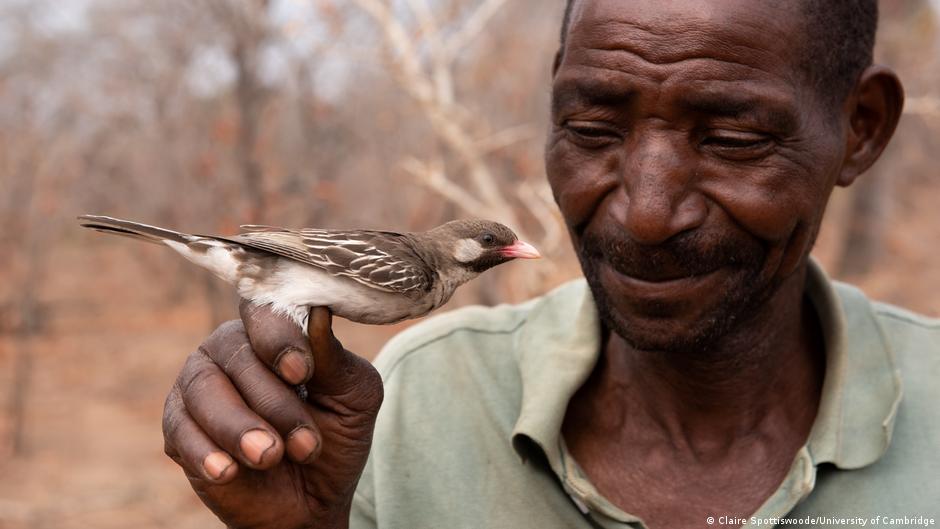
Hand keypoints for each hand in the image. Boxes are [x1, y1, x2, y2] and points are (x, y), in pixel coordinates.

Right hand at [162, 301, 383, 528]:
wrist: (313, 501)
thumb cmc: (335, 437)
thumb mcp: (353, 399)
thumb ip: (335, 360)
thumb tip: (320, 313)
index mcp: (274, 331)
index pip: (265, 311)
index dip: (279, 338)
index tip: (301, 373)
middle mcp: (231, 348)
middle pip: (237, 354)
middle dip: (274, 403)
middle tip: (305, 445)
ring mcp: (199, 385)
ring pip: (204, 390)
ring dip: (238, 426)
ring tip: (270, 457)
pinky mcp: (179, 428)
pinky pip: (181, 430)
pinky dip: (205, 452)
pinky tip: (229, 471)